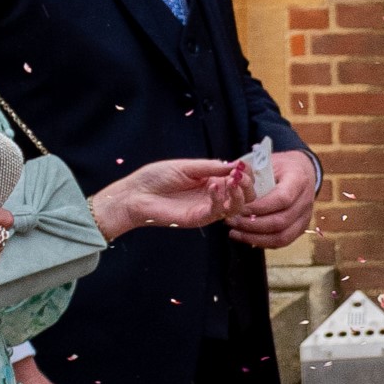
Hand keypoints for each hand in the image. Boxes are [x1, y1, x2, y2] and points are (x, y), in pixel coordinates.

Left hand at [90, 156, 250, 238]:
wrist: (135, 194)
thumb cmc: (156, 177)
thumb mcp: (186, 166)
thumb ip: (211, 167)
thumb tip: (236, 165)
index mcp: (211, 180)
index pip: (238, 179)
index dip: (245, 173)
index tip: (243, 166)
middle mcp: (213, 195)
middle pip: (243, 194)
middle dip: (247, 185)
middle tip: (241, 176)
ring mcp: (207, 207)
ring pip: (236, 206)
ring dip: (239, 193)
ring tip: (233, 181)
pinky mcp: (199, 218)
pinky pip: (218, 211)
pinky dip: (220, 198)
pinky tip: (213, 187)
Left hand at [231, 148, 320, 247]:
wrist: (302, 172)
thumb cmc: (280, 167)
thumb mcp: (266, 162)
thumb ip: (252, 174)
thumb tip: (232, 180)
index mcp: (298, 181)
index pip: (282, 199)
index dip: (259, 207)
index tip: (239, 208)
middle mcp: (305, 201)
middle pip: (281, 221)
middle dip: (252, 225)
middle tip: (231, 221)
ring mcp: (305, 217)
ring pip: (282, 236)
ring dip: (255, 237)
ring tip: (234, 232)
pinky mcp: (300, 229)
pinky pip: (282, 242)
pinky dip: (262, 242)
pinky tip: (246, 237)